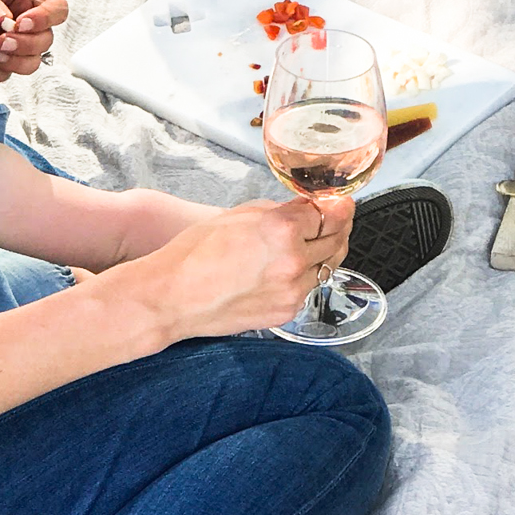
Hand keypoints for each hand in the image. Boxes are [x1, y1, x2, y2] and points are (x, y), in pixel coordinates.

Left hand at [0, 0, 68, 80]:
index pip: (58, 8)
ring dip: (15, 60)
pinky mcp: (1, 57)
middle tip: (4, 41)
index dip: (45, 18)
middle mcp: (28, 18)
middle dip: (25, 43)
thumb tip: (4, 22)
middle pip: (47, 39)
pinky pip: (9, 73)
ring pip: (33, 60)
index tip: (22, 23)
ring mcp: (16, 40)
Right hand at [134, 192, 353, 338]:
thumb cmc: (196, 252)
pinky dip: (305, 277)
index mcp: (283, 229)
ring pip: (326, 267)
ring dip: (323, 254)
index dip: (336, 205)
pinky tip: (287, 270)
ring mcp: (292, 290)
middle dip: (339, 227)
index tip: (340, 203)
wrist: (174, 296)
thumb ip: (281, 210)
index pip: (329, 212)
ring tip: (310, 244)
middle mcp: (294, 260)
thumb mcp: (241, 214)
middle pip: (336, 239)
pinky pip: (308, 289)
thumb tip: (307, 208)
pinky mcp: (287, 312)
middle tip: (337, 219)